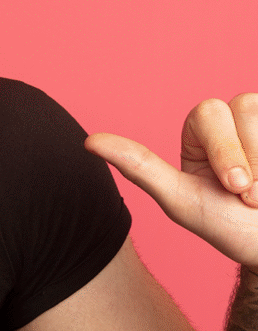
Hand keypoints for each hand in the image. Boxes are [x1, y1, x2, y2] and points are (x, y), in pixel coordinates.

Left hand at [86, 94, 257, 271]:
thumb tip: (88, 141)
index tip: (232, 187)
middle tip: (246, 193)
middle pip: (240, 105)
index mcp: (202, 134)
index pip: (208, 111)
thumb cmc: (228, 225)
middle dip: (243, 156)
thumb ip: (139, 166)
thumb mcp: (180, 198)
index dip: (224, 148)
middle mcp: (235, 122)